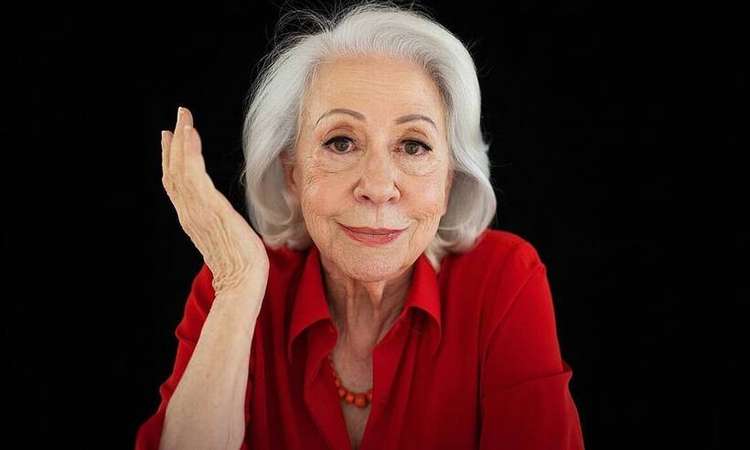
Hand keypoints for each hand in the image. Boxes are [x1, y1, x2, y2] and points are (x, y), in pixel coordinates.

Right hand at [161, 106, 269, 299]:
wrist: (243, 284)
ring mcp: (197, 210)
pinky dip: (190, 152)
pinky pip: (194, 174)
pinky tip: (190, 135)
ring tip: (183, 117)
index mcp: (193, 219)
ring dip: (182, 140)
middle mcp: (190, 212)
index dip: (173, 160)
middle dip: (176, 143)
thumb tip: (228, 218)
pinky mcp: (210, 208)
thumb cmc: (242, 267)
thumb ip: (222, 224)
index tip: (173, 138)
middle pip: (174, 171)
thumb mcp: (228, 238)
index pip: (178, 184)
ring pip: (181, 168)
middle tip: (179, 116)